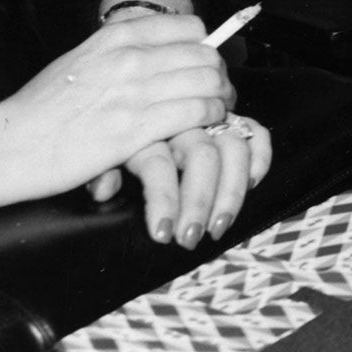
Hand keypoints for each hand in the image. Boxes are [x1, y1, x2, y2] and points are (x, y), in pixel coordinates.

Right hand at [0, 15, 232, 201]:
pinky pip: (197, 112)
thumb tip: (155, 50)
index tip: (204, 64)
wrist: (8, 144)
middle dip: (219, 74)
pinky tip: (205, 124)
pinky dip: (210, 117)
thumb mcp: (80, 60)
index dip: (206, 48)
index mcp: (116, 36)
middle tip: (219, 91)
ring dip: (221, 97)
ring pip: (208, 82)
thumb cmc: (41, 108)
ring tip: (217, 109)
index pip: (191, 28)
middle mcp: (130, 57)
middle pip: (205, 55)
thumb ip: (119, 51)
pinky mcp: (137, 128)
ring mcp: (135, 91)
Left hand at [90, 119, 273, 246]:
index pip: (159, 161)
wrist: (116, 111)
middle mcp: (179, 120)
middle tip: (190, 240)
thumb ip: (97, 169)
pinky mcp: (228, 119)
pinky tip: (251, 183)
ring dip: (231, 191)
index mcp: (143, 128)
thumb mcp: (92, 154)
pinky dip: (259, 156)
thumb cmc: (103, 141)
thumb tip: (105, 188)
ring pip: (233, 147)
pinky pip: (253, 131)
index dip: (163, 199)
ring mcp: (207, 118)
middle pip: (202, 155)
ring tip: (219, 227)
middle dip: (200, 202)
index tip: (162, 234)